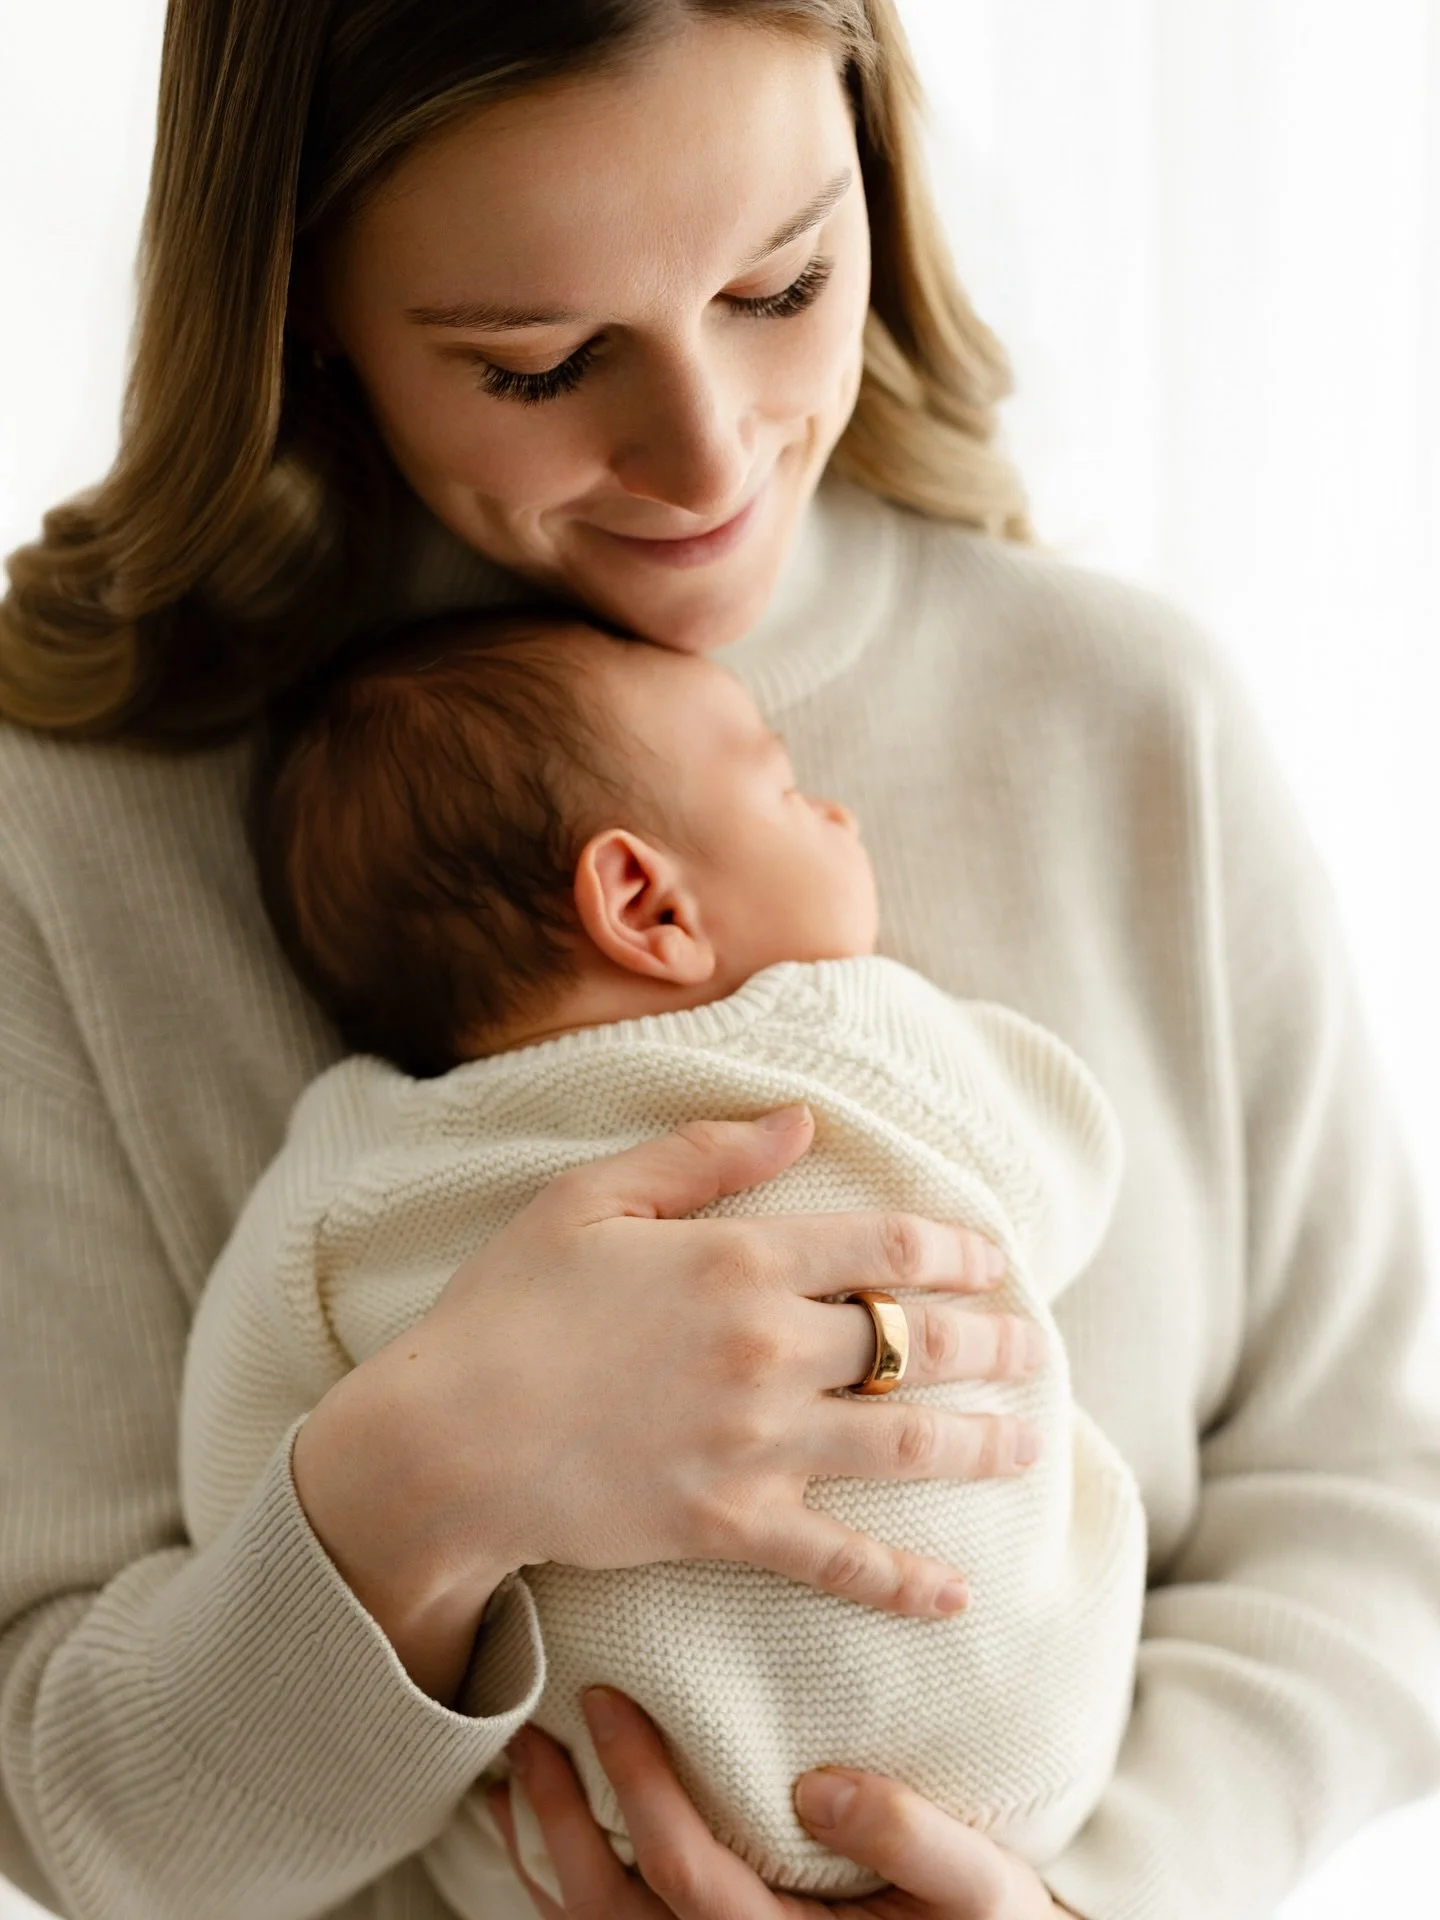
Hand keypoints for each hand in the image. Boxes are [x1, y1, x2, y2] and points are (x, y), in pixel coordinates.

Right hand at [295, 1107, 1040, 1698]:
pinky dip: (906, 1583)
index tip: (996, 1260)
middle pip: (916, 1343)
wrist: (445, 1443)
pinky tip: (958, 1595)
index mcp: (740, 1260)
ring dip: (981, 1442)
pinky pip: (843, 1561)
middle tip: (1034, 1349)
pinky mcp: (734, 1526)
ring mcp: (760, 1444)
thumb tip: (800, 1121)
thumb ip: (702, 1154)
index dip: (956, 1251)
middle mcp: (771, 1349)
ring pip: (907, 1442)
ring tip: (1028, 1441)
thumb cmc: (506, 1308)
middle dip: (990, 1344)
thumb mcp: (591, 1198)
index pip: (885, 1248)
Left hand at [488, 1688, 1074, 1918]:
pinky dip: (569, 1886)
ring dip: (547, 1855)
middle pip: (613, 1913)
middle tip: (529, 1729)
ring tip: (516, 1775)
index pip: (689, 1872)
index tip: (606, 1698)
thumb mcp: (984, 1890)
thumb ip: (909, 1835)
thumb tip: (813, 1783)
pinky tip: (544, 1834)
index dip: (640, 1785)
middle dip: (559, 1819)